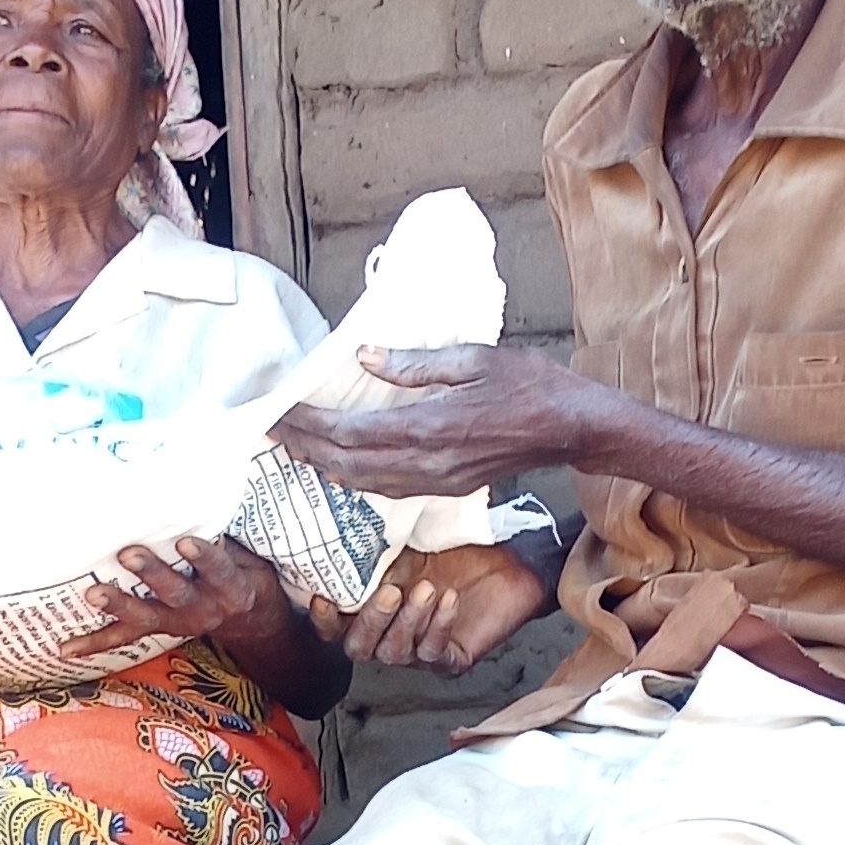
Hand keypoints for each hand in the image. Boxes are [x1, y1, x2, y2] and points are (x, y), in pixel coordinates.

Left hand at [63, 534, 295, 661]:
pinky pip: (126, 637)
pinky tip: (66, 649)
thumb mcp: (250, 557)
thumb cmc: (246, 575)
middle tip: (129, 553)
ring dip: (118, 605)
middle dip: (152, 573)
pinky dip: (95, 642)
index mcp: (232, 589)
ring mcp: (179, 624)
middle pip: (177, 592)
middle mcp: (205, 610)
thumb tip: (200, 497)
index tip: (186, 541)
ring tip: (93, 594)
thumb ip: (226, 537)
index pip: (219, 571)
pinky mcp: (160, 630)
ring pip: (146, 617)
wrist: (251, 620)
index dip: (204, 557)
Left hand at [275, 344, 618, 498]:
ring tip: (296, 444)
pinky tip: (340, 462)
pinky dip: (354, 476)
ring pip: (363, 482)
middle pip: (346, 463)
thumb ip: (413, 363)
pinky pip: (387, 488)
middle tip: (273, 428)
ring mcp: (436, 481)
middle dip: (305, 446)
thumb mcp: (473, 359)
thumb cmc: (529, 384)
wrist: (571, 427)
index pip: (349, 432)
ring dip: (325, 464)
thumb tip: (364, 356)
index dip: (308, 424)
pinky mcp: (446, 487)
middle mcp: (427, 464)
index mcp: (429, 428)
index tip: (279, 409)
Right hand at [310, 542, 554, 675]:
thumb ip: (377, 544)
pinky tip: (449, 601)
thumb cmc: (460, 550)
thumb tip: (346, 519)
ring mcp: (418, 650)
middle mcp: (390, 633)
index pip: (335, 627)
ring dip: (408, 621)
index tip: (323, 599)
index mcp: (372, 607)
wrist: (512, 561)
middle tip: (390, 593)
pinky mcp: (449, 660)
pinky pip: (433, 653)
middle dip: (371, 621)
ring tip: (427, 589)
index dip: (325, 620)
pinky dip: (438, 626)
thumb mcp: (412, 541)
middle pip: (359, 648)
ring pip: (394, 652)